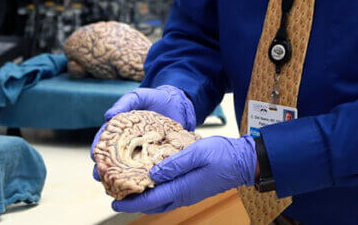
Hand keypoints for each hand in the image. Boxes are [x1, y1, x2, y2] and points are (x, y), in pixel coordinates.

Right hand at [91, 85, 196, 181]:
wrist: (178, 104)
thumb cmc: (155, 99)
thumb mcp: (139, 97)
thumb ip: (125, 102)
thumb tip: (108, 115)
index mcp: (119, 131)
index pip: (103, 143)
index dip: (96, 150)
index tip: (94, 156)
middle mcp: (127, 145)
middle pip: (110, 161)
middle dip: (103, 170)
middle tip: (102, 177)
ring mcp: (140, 153)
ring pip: (125, 170)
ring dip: (118, 179)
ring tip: (116, 186)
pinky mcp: (153, 159)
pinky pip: (144, 172)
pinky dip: (139, 180)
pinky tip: (137, 186)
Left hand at [111, 135, 256, 213]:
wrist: (243, 162)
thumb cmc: (223, 155)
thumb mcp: (197, 153)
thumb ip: (174, 163)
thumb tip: (153, 173)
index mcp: (182, 188)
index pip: (150, 200)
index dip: (131, 202)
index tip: (114, 201)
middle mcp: (183, 195)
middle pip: (153, 206)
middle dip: (134, 203)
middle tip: (118, 195)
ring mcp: (188, 194)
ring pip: (161, 202)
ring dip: (145, 199)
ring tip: (132, 189)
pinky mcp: (192, 189)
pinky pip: (169, 196)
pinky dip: (157, 193)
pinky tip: (153, 182)